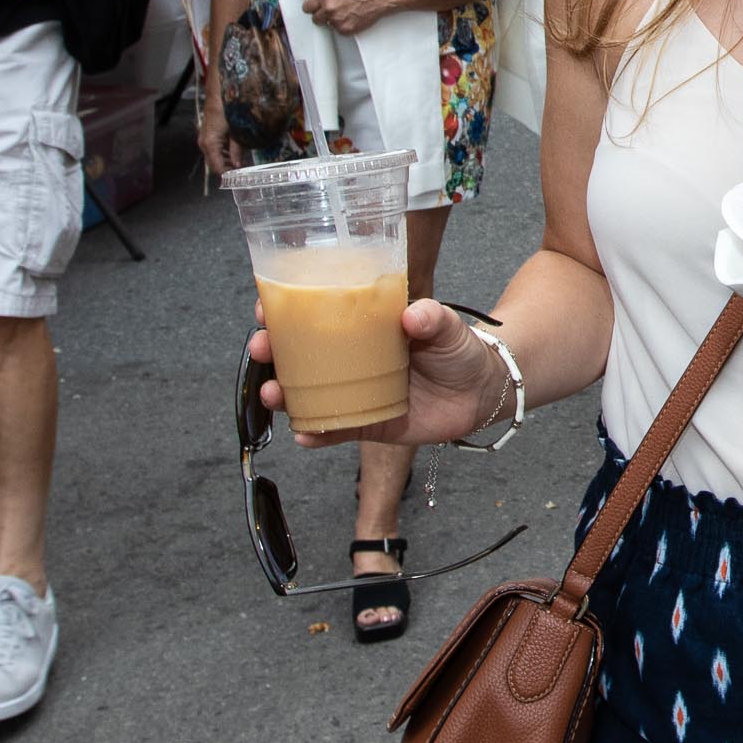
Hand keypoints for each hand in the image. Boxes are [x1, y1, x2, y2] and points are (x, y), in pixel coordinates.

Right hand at [196, 105, 238, 176]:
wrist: (217, 95)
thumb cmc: (226, 110)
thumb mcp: (235, 131)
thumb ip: (237, 149)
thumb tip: (238, 165)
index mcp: (210, 144)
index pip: (217, 167)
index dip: (227, 175)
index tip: (238, 179)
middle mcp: (204, 144)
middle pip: (214, 164)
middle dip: (227, 169)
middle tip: (242, 173)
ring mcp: (204, 140)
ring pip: (214, 158)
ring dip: (226, 162)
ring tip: (241, 164)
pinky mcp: (207, 136)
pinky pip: (214, 150)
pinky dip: (223, 154)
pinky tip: (234, 153)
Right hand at [251, 298, 509, 448]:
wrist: (481, 391)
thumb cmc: (459, 349)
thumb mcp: (447, 326)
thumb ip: (432, 319)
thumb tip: (413, 315)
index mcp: (364, 328)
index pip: (317, 314)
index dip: (286, 310)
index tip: (265, 307)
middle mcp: (352, 360)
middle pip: (300, 355)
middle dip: (272, 352)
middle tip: (260, 349)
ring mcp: (356, 392)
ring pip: (307, 394)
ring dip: (283, 394)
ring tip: (272, 393)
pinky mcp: (368, 424)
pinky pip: (334, 430)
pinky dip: (317, 434)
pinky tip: (304, 435)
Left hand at [301, 0, 395, 34]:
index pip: (306, 7)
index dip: (311, 8)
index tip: (314, 8)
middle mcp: (329, 9)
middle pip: (315, 18)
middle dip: (321, 16)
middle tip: (331, 11)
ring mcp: (336, 20)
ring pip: (327, 25)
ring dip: (333, 21)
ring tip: (345, 12)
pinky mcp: (345, 29)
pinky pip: (338, 31)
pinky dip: (343, 26)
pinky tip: (351, 18)